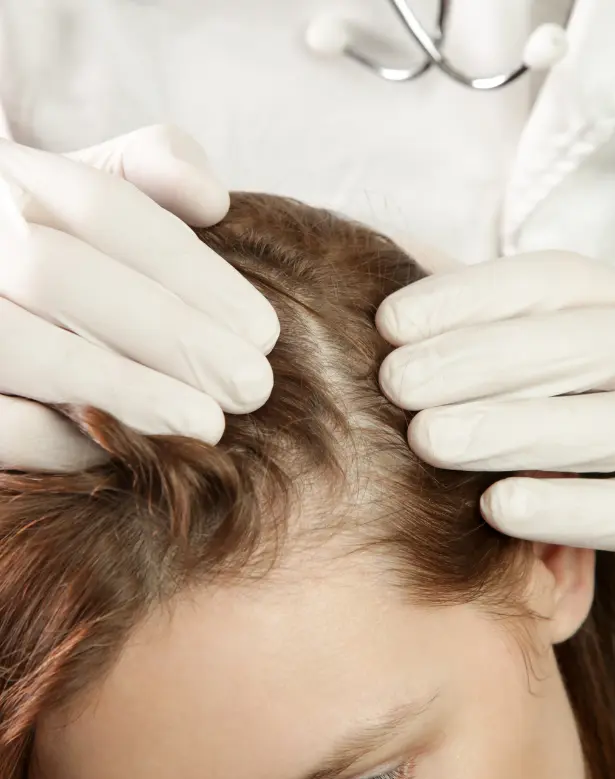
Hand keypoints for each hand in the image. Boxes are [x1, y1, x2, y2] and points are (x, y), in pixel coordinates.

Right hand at [0, 125, 278, 470]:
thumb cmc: (56, 240)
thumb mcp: (92, 184)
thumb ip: (152, 166)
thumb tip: (212, 199)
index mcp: (14, 178)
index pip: (103, 206)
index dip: (191, 273)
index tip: (262, 333)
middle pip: (60, 275)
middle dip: (169, 333)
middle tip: (250, 386)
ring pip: (22, 347)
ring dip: (123, 388)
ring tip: (206, 425)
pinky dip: (58, 438)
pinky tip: (125, 448)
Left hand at [377, 251, 614, 617]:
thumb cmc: (611, 408)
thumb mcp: (575, 349)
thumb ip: (499, 320)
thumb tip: (393, 271)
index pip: (557, 282)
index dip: (470, 296)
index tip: (391, 321)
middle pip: (584, 346)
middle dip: (479, 360)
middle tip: (396, 382)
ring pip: (608, 429)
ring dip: (508, 430)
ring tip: (426, 438)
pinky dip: (562, 510)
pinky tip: (495, 508)